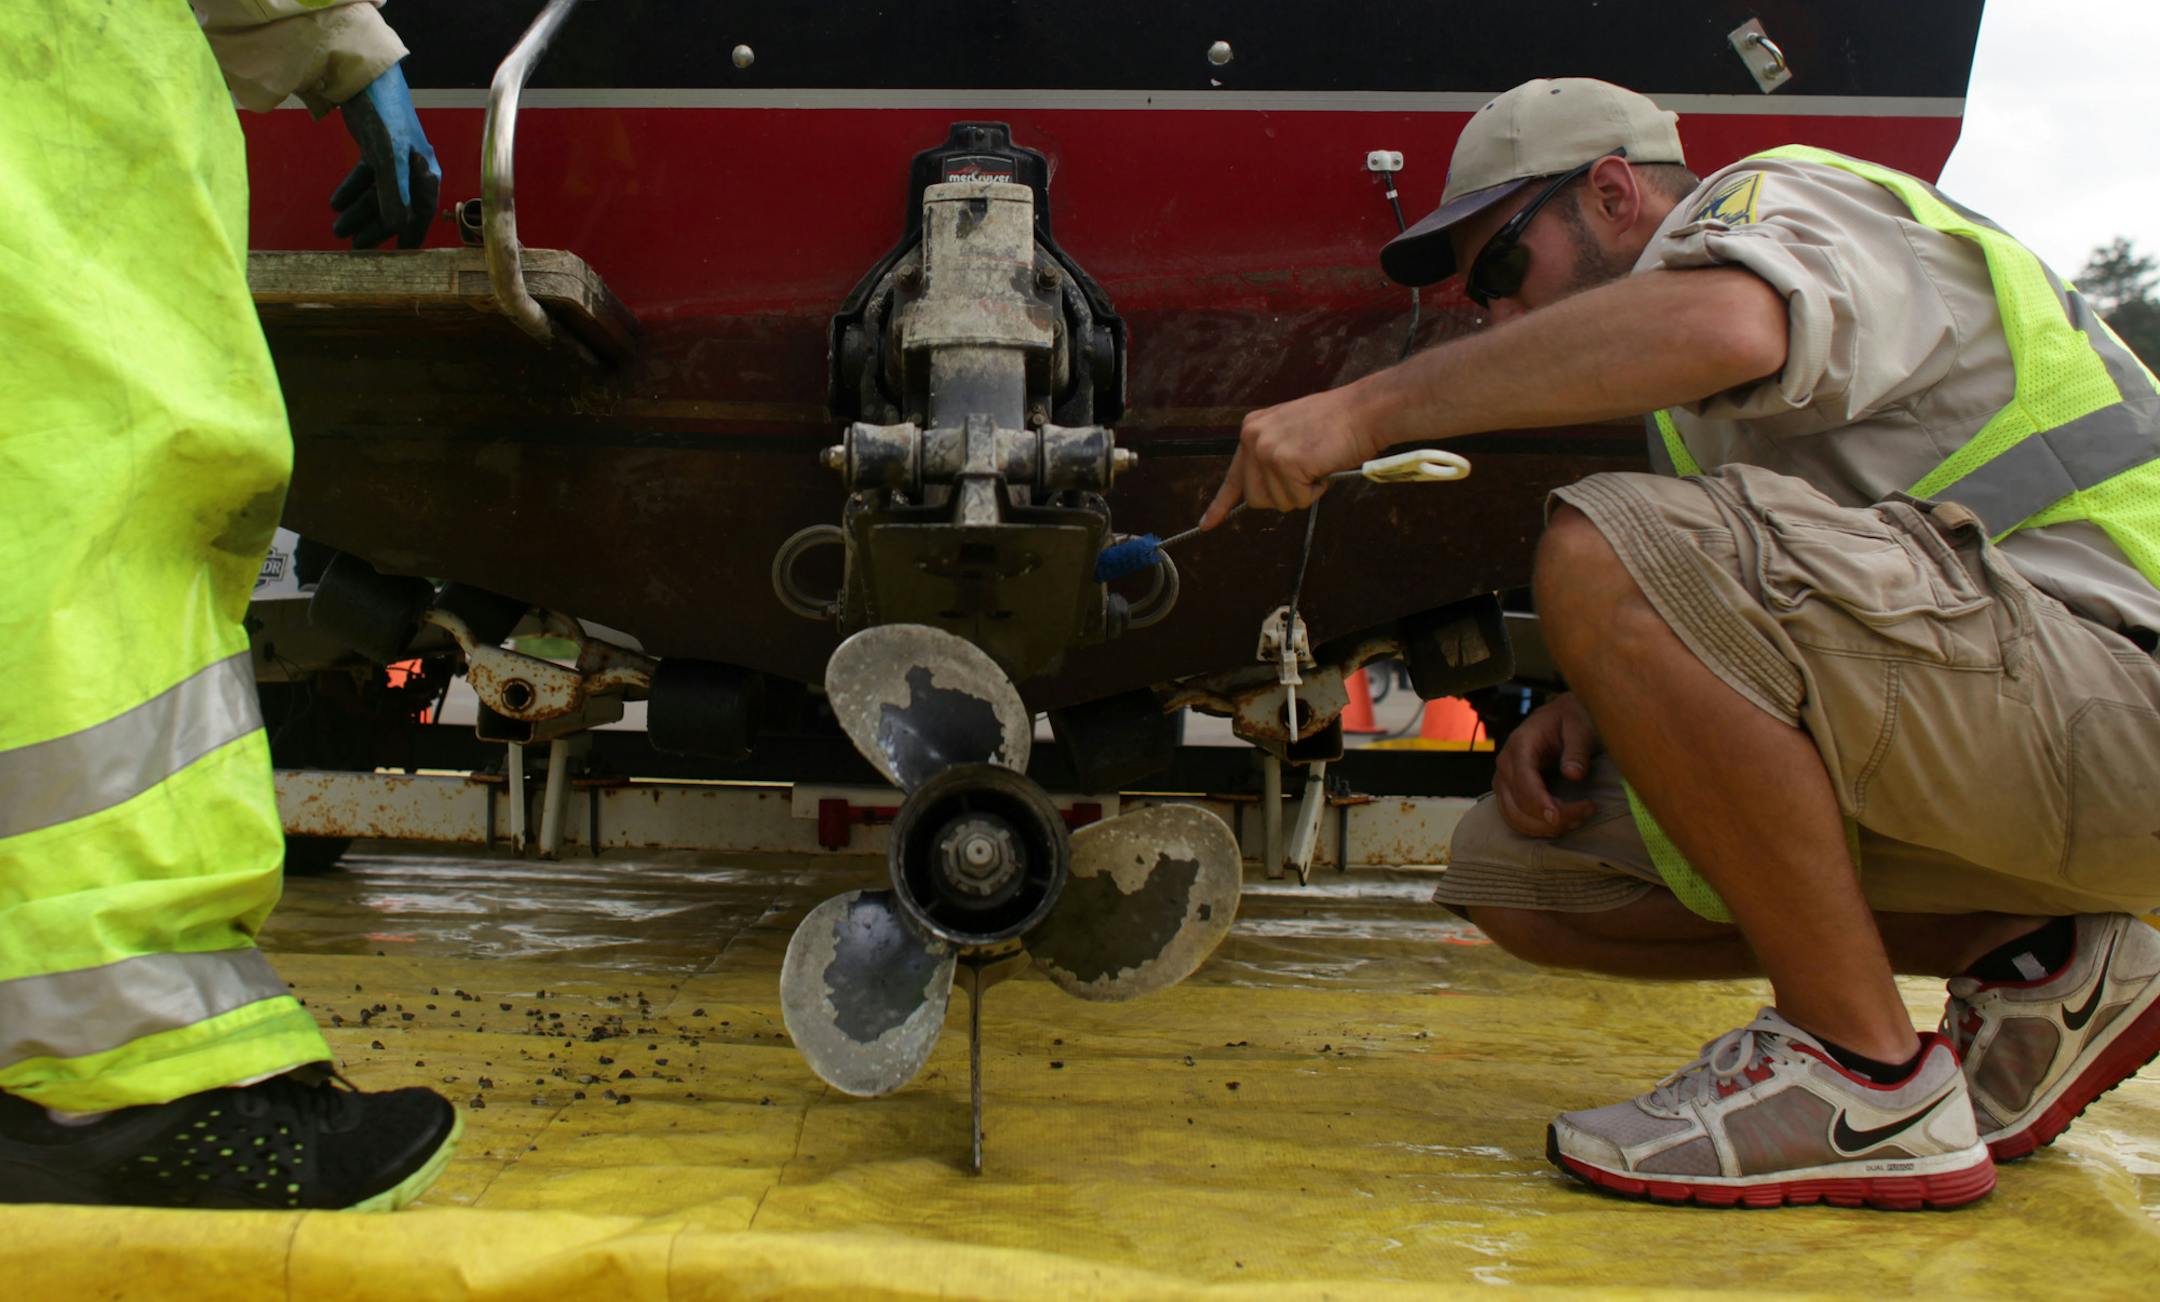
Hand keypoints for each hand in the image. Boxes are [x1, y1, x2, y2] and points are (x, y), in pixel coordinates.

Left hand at [333, 62, 440, 248]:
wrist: (366, 77)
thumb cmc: (384, 116)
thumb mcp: (388, 158)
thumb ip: (392, 194)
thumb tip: (395, 228)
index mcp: (425, 175)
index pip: (420, 215)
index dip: (408, 237)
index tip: (396, 259)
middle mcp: (414, 170)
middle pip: (395, 208)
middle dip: (375, 228)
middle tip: (354, 247)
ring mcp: (395, 160)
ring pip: (378, 194)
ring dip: (359, 212)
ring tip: (338, 228)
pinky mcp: (376, 148)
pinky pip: (366, 178)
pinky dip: (352, 191)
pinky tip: (336, 203)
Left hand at [1201, 384, 1379, 527]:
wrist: (1364, 410)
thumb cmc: (1337, 424)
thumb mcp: (1291, 434)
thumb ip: (1271, 458)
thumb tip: (1260, 494)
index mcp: (1252, 429)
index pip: (1233, 477)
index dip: (1221, 505)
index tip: (1207, 525)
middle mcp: (1252, 438)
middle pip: (1256, 498)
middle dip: (1283, 495)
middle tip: (1306, 474)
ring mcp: (1266, 450)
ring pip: (1276, 502)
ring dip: (1301, 493)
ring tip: (1316, 464)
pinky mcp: (1284, 462)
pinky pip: (1297, 499)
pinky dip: (1314, 491)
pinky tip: (1322, 467)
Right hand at [1492, 692, 1601, 837]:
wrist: (1561, 716)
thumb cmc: (1572, 720)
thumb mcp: (1580, 727)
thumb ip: (1577, 750)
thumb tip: (1573, 775)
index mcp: (1520, 744)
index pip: (1523, 780)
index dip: (1539, 803)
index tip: (1559, 817)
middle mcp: (1506, 763)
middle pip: (1517, 804)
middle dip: (1549, 819)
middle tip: (1585, 812)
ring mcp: (1504, 780)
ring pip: (1514, 817)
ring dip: (1544, 827)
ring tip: (1577, 819)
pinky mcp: (1509, 792)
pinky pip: (1515, 818)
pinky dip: (1536, 828)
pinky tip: (1562, 824)